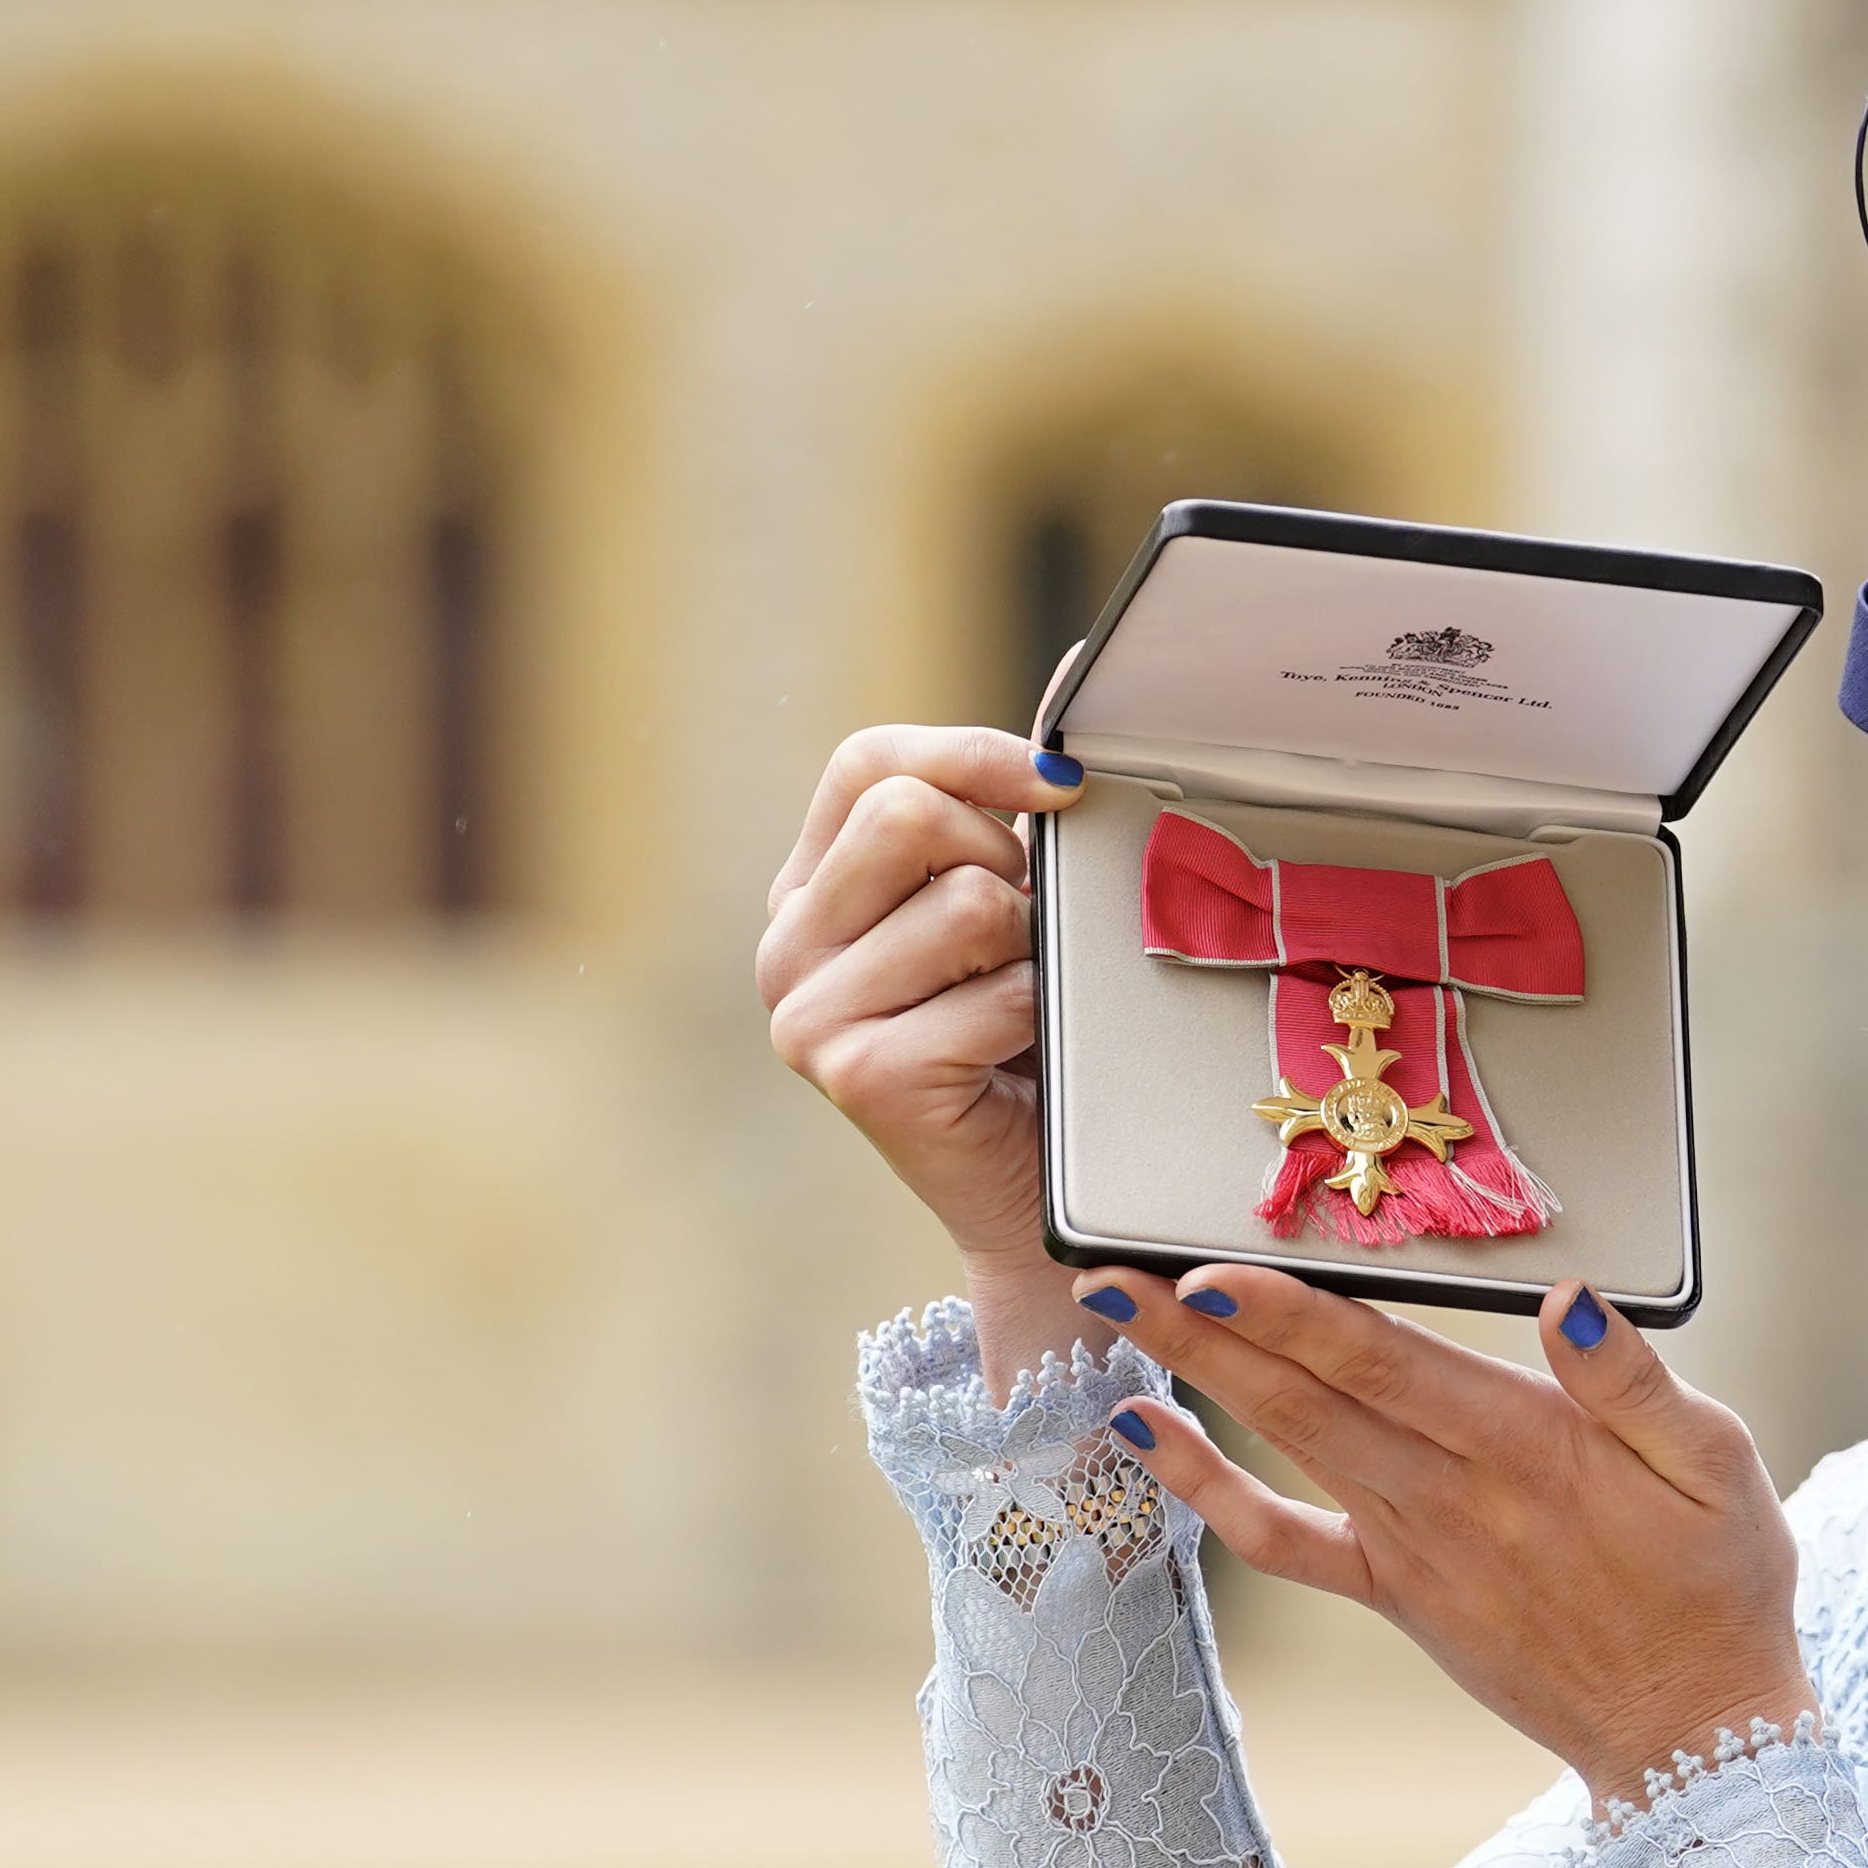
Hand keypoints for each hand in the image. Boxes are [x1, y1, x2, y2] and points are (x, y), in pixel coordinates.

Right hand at [759, 726, 1075, 1350]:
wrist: (1034, 1202)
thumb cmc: (1030, 1044)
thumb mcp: (1012, 907)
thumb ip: (1017, 803)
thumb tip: (1081, 664)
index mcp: (811, 890)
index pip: (868, 764)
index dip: (972, 754)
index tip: (1060, 784)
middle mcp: (786, 946)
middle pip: (911, 817)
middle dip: (1005, 863)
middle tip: (1027, 936)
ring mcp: (808, 1016)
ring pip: (965, 901)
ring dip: (1031, 948)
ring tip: (1025, 1005)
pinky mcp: (861, 1076)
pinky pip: (996, 990)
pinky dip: (1040, 1016)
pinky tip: (1025, 1060)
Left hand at [1081, 1264, 1819, 1799]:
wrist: (1695, 1735)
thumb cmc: (1721, 1585)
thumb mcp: (1719, 1465)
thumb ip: (1634, 1381)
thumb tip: (1569, 1302)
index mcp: (1527, 1448)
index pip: (1385, 1365)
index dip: (1291, 1317)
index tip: (1208, 1269)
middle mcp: (1450, 1495)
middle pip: (1306, 1397)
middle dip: (1201, 1330)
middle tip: (1106, 1269)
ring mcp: (1411, 1550)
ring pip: (1285, 1447)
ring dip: (1192, 1376)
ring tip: (1112, 1314)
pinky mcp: (1396, 1595)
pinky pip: (1282, 1543)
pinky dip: (1205, 1490)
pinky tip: (1145, 1434)